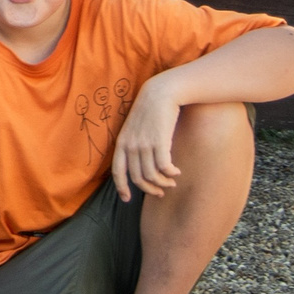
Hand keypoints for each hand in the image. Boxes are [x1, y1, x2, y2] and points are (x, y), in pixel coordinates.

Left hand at [109, 79, 183, 201]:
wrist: (161, 93)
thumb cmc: (150, 112)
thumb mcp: (134, 129)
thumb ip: (134, 146)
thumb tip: (139, 167)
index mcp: (121, 143)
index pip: (118, 171)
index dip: (122, 187)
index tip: (127, 200)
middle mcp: (131, 145)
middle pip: (138, 178)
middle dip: (150, 189)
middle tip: (161, 193)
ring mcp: (145, 143)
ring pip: (153, 175)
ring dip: (164, 183)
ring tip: (172, 182)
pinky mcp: (160, 141)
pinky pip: (164, 167)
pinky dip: (171, 173)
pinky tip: (176, 171)